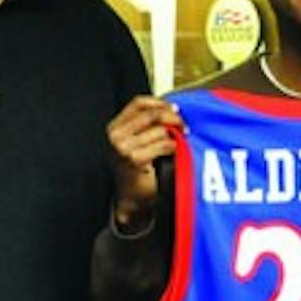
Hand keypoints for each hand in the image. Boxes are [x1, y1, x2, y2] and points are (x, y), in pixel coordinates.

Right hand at [106, 96, 181, 232]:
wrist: (131, 197)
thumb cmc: (138, 170)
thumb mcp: (138, 142)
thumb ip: (148, 126)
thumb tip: (173, 110)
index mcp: (115, 126)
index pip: (138, 103)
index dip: (160, 103)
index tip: (175, 108)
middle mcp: (116, 135)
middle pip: (152, 114)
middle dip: (173, 118)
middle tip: (184, 126)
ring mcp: (123, 147)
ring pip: (160, 130)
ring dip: (175, 136)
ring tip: (180, 142)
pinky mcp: (134, 159)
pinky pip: (164, 145)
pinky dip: (175, 147)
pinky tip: (177, 152)